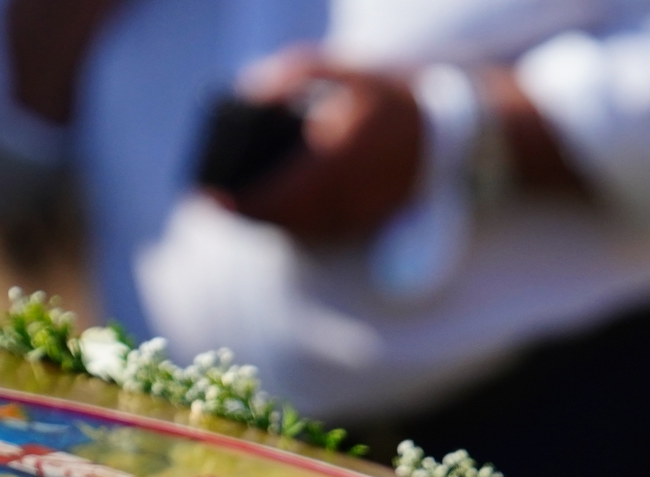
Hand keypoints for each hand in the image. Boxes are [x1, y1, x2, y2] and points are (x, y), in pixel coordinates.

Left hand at [220, 55, 422, 243]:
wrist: (437, 131)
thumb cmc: (383, 94)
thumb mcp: (339, 69)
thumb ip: (292, 76)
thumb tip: (248, 93)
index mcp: (343, 152)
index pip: (283, 190)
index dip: (245, 201)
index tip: (212, 198)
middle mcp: (352, 190)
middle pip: (286, 217)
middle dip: (249, 213)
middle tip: (216, 204)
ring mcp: (360, 211)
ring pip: (302, 230)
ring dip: (268, 222)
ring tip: (238, 208)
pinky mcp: (365, 221)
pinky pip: (321, 232)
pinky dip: (293, 226)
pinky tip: (273, 214)